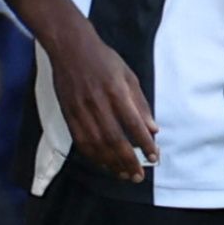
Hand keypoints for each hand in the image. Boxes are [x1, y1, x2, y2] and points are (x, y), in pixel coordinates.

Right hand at [51, 23, 159, 180]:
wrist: (70, 48)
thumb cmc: (103, 60)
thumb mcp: (128, 75)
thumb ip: (140, 103)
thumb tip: (153, 129)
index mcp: (115, 90)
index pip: (133, 123)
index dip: (144, 143)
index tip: (154, 157)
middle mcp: (97, 102)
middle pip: (114, 139)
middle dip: (128, 161)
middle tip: (139, 176)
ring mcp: (80, 110)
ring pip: (96, 144)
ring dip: (111, 164)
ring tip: (123, 175)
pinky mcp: (68, 114)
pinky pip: (81, 141)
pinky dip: (93, 156)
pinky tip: (104, 164)